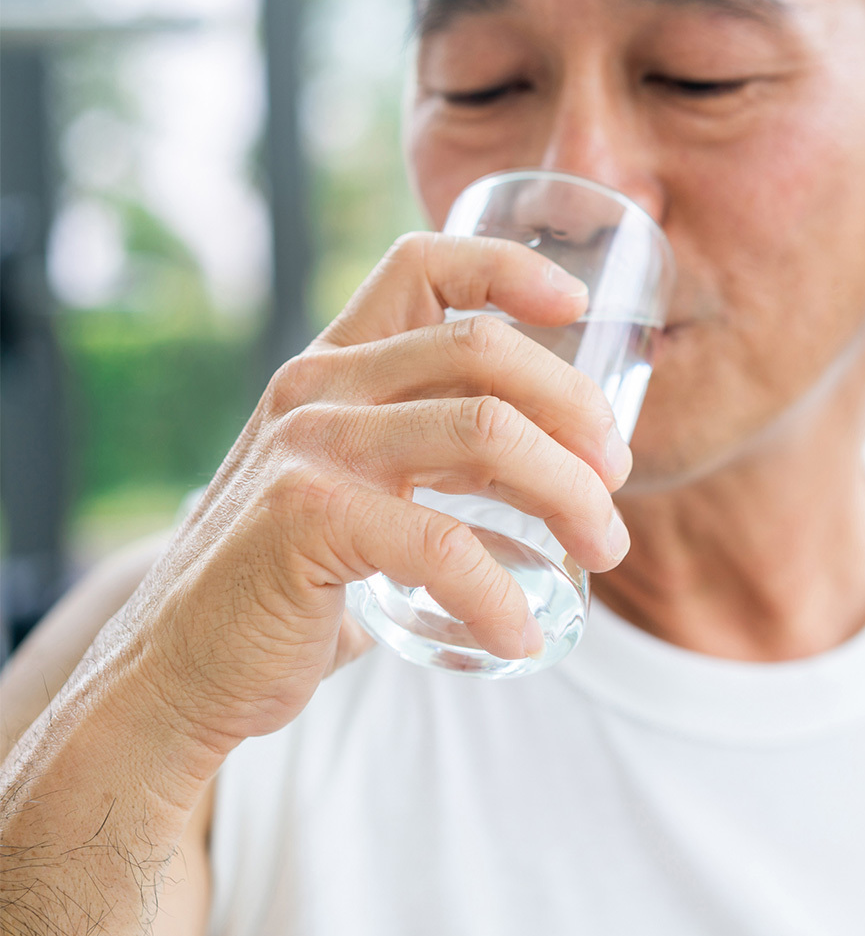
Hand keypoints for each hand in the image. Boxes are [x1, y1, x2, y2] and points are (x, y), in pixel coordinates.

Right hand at [123, 231, 630, 755]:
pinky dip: (501, 596)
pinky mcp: (306, 518)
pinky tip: (522, 637)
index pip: (421, 265)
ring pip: (487, 433)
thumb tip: (558, 472)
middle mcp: (318, 387)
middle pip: (484, 350)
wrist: (177, 671)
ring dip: (570, 496)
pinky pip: (445, 545)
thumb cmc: (288, 585)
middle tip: (617, 479)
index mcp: (333, 366)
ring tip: (604, 552)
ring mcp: (310, 446)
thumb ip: (433, 463)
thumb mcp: (364, 493)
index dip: (507, 267)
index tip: (576, 307)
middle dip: (577, 410)